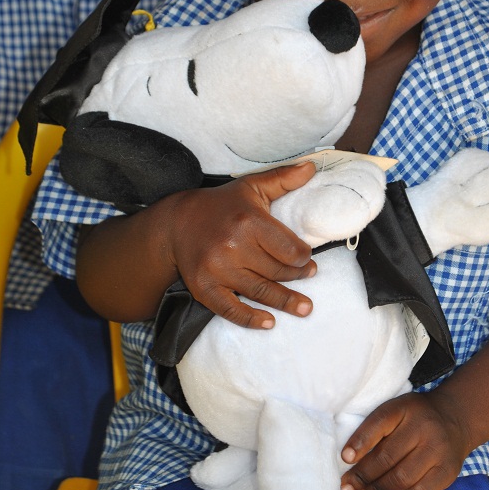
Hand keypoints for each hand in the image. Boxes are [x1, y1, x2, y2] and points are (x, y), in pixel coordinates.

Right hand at [167, 162, 317, 328]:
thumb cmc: (222, 205)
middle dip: (297, 277)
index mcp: (249, 221)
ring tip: (304, 308)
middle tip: (308, 279)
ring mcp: (217, 270)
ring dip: (284, 302)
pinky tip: (269, 322)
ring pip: (259, 290)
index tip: (307, 260)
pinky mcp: (203, 287)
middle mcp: (233, 246)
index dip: (303, 258)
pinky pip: (230, 309)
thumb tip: (312, 167)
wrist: (176, 223)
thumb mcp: (251, 187)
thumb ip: (283, 179)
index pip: (289, 249)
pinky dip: (250, 318)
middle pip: (277, 271)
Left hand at [339, 391, 470, 489]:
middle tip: (346, 488)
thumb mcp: (396, 410)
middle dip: (363, 476)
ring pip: (402, 478)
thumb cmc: (414, 417)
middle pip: (388, 457)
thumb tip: (349, 461)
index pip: (379, 423)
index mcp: (406, 408)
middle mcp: (424, 427)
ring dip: (378, 489)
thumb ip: (376, 429)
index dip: (360, 442)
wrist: (455, 418)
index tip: (345, 459)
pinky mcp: (448, 472)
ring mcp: (438, 450)